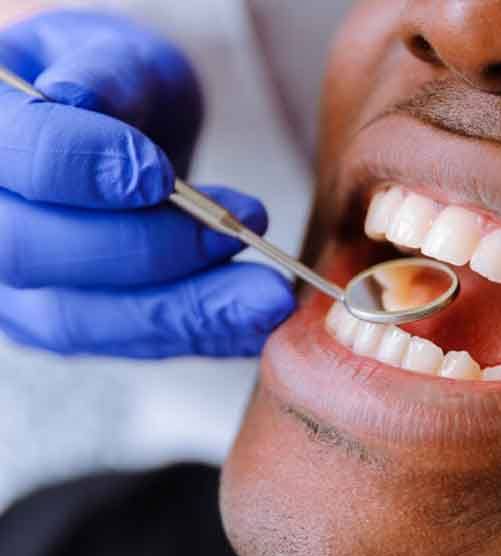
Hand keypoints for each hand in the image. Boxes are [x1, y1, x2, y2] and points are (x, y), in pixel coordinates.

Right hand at [0, 10, 294, 357]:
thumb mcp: (117, 58)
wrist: (116, 143)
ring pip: (82, 320)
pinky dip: (196, 334)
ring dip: (185, 313)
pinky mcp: (67, 322)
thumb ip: (105, 74)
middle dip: (147, 250)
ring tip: (267, 298)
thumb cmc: (118, 92)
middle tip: (236, 234)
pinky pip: (127, 342)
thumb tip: (79, 98)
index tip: (160, 175)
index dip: (83, 166)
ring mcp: (16, 286)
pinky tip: (252, 323)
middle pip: (32, 255)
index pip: (15, 160)